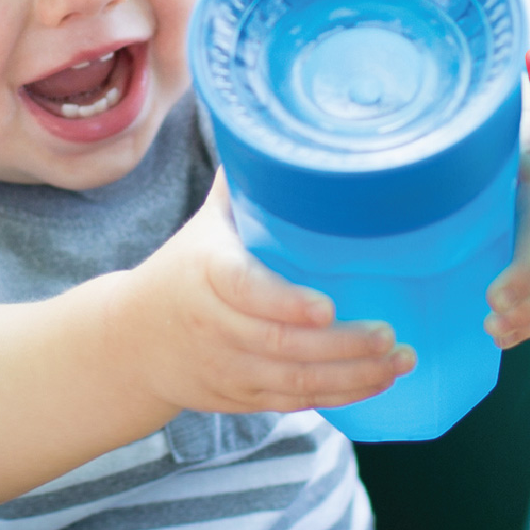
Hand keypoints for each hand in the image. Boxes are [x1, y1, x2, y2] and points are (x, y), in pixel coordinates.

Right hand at [121, 175, 415, 414]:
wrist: (130, 342)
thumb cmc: (182, 270)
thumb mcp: (204, 226)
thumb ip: (245, 186)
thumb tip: (281, 126)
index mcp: (205, 274)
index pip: (244, 290)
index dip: (286, 303)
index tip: (327, 306)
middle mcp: (215, 326)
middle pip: (282, 345)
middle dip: (343, 345)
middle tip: (390, 334)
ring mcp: (228, 368)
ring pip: (295, 383)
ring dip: (353, 376)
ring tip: (399, 360)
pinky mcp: (241, 397)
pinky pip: (294, 403)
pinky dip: (339, 397)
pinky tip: (377, 381)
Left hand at [484, 148, 529, 348]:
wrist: (504, 133)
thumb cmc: (505, 131)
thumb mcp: (515, 128)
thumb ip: (527, 140)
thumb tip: (529, 163)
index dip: (525, 271)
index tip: (494, 296)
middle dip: (527, 305)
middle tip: (491, 323)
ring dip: (526, 320)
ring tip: (494, 336)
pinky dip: (525, 321)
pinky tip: (502, 339)